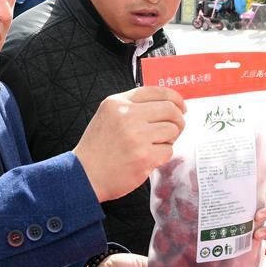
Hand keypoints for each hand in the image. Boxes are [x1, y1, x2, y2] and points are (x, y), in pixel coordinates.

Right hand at [74, 87, 185, 201]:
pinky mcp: (144, 157)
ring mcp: (137, 137)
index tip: (181, 106)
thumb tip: (166, 104)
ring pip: (172, 130)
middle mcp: (128, 116)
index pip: (156, 91)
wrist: (85, 175)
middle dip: (178, 119)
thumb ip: (132, 106)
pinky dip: (162, 155)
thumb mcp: (107, 116)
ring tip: (155, 145)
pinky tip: (148, 158)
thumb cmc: (98, 148)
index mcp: (118, 103)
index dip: (174, 98)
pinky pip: (168, 151)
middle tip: (176, 128)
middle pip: (170, 109)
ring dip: (169, 139)